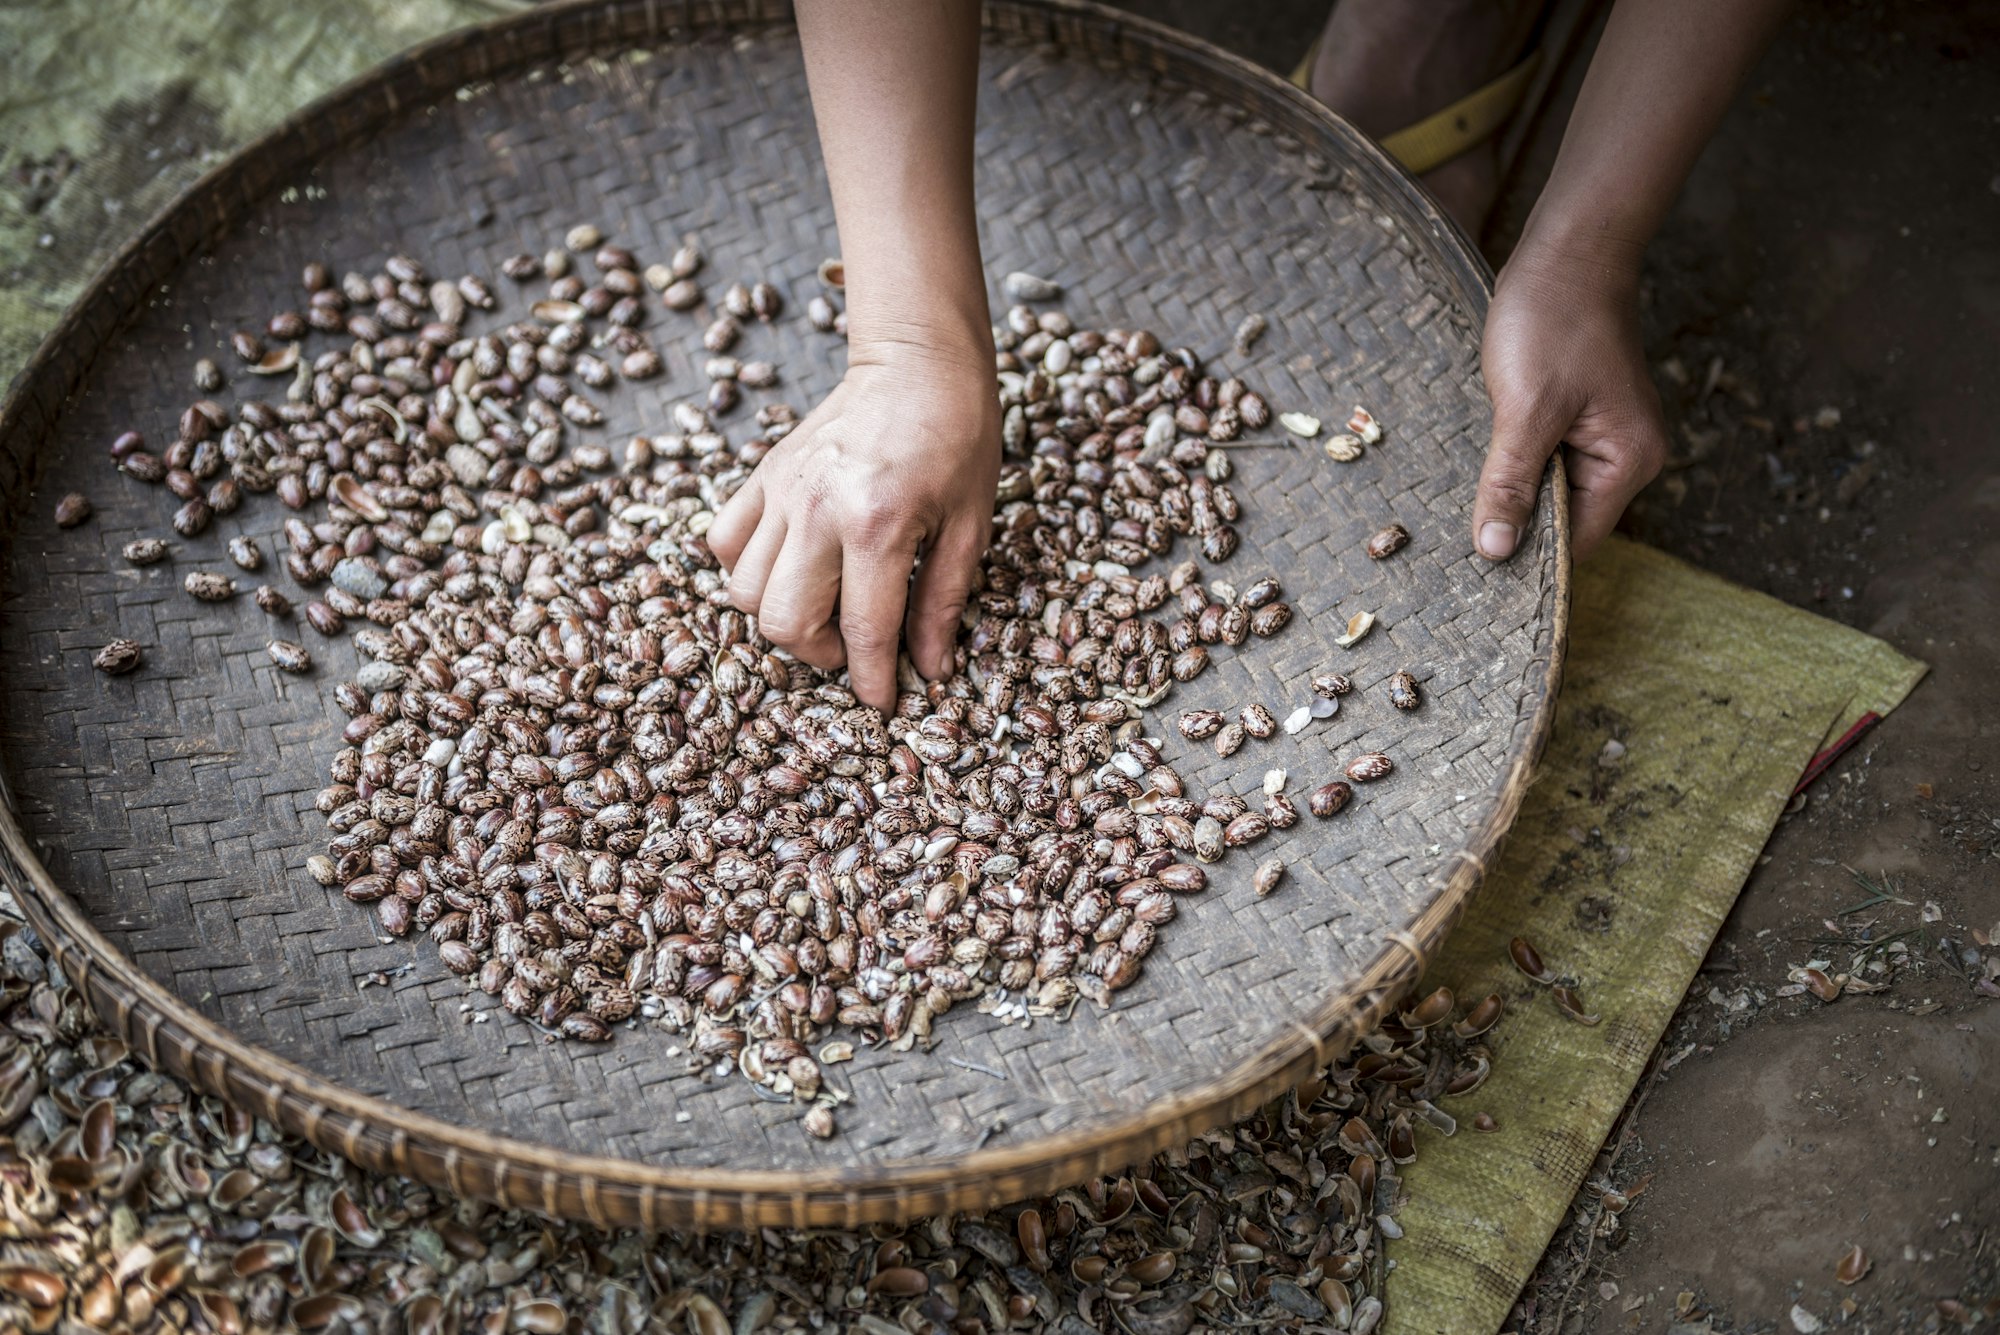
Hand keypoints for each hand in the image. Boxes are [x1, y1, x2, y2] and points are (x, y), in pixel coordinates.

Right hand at [708, 344, 998, 714]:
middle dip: (818, 654)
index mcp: (879, 523)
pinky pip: (726, 541)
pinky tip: (791, 567)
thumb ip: (945, 600)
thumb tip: (930, 668)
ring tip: (824, 606)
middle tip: (854, 644)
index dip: (871, 680)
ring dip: (781, 616)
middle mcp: (818, 509)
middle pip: (783, 621)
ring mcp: (782, 491)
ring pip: (743, 591)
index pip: (863, 629)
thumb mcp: (971, 524)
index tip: (882, 704)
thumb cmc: (958, 438)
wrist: (918, 362)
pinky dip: (748, 568)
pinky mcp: (763, 475)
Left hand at [1472, 241, 1667, 559]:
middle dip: (1518, 525)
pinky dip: (1515, 465)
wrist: (1567, 253)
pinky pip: (1544, 460)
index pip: (1578, 540)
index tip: (1477, 574)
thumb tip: (1496, 551)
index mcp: (1628, 462)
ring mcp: (1604, 436)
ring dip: (1512, 493)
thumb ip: (1510, 484)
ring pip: (1550, 490)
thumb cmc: (1552, 323)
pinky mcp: (1579, 417)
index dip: (1531, 557)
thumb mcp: (1525, 410)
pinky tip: (1484, 464)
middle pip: (1566, 519)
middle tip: (1458, 542)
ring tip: (1467, 501)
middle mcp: (1627, 456)